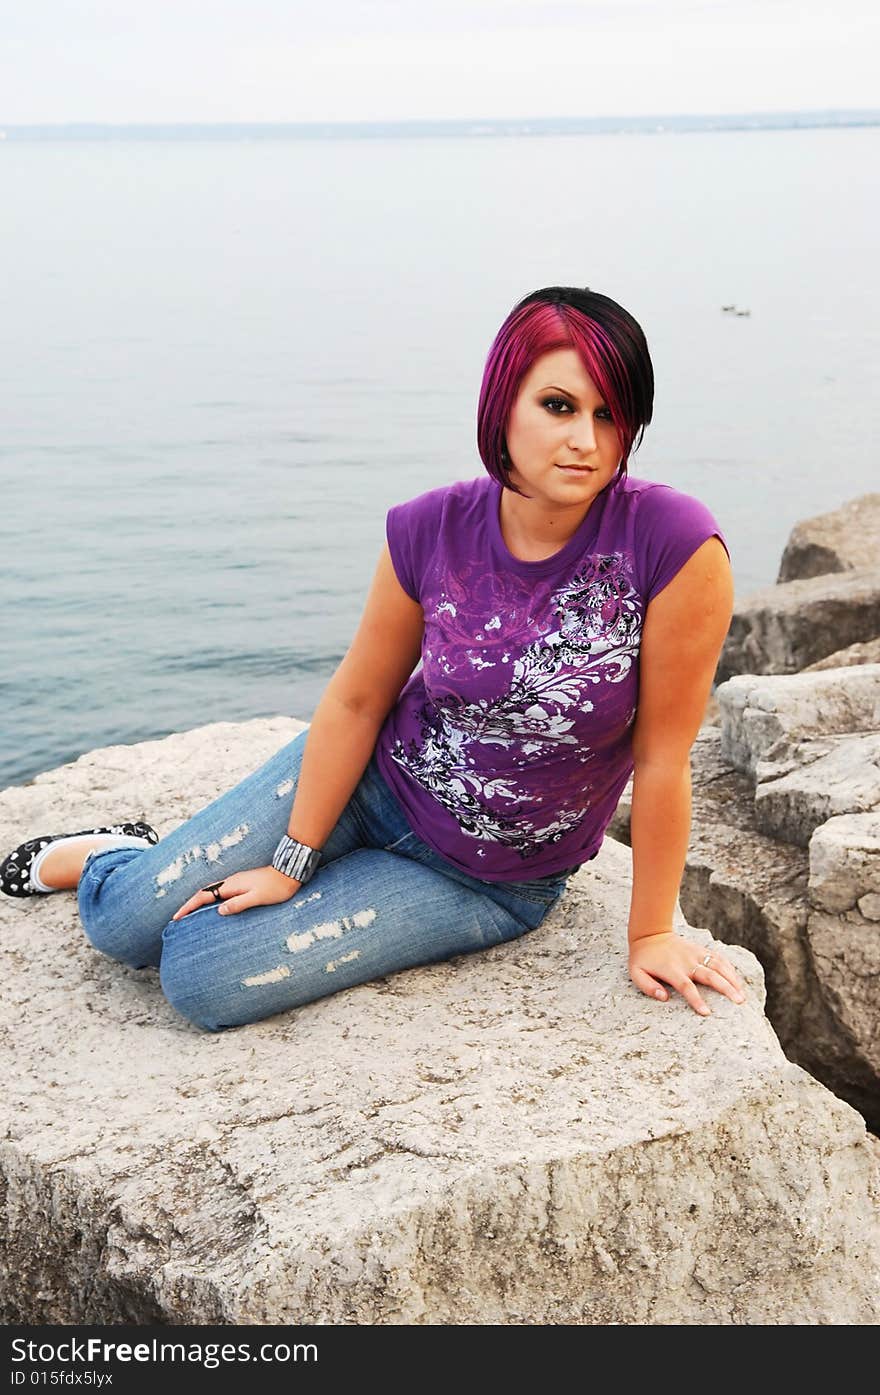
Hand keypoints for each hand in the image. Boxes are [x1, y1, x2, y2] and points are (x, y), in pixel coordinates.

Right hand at [171, 865, 301, 919]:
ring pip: (212, 893)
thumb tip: (219, 911)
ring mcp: (236, 882)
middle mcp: (231, 882)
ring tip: (191, 915)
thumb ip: (238, 904)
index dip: (189, 907)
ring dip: (200, 903)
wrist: (290, 873)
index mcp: (231, 885)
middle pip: (204, 894)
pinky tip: (214, 908)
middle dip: (190, 905)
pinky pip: (221, 894)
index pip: (203, 896)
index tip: (177, 917)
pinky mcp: (243, 885)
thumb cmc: (276, 887)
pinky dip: (211, 901)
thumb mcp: (257, 898)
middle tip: (179, 918)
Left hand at [628, 931, 745, 1016]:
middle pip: (710, 976)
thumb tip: (663, 998)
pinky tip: (737, 980)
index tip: (707, 1013)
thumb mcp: (636, 973)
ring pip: (718, 965)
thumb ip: (648, 987)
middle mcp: (687, 962)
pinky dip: (729, 968)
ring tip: (742, 995)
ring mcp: (695, 954)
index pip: (687, 987)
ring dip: (732, 979)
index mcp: (672, 970)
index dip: (697, 1000)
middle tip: (739, 1002)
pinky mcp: (700, 949)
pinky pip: (718, 958)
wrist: (650, 932)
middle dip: (726, 989)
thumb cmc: (643, 958)